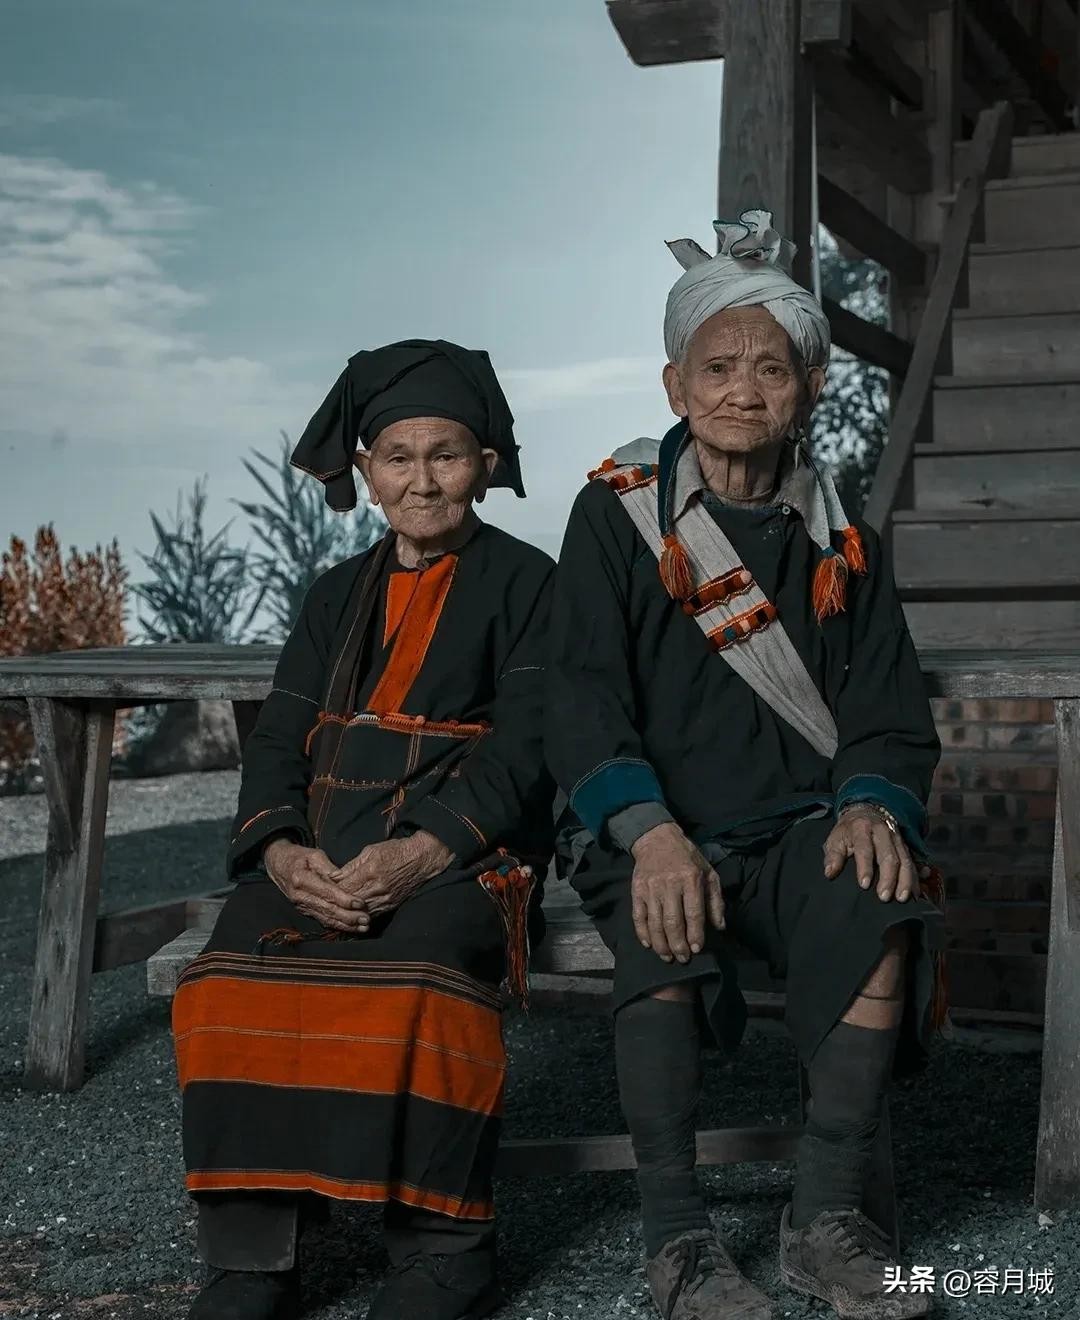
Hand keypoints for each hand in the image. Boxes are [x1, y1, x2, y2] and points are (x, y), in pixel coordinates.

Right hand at [262, 838, 368, 932]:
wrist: (278, 866)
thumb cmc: (299, 857)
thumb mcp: (313, 855)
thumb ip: (328, 867)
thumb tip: (342, 877)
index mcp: (301, 880)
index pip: (327, 893)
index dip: (344, 899)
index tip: (360, 903)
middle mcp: (300, 896)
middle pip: (327, 909)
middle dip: (348, 917)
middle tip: (366, 919)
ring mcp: (301, 906)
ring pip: (326, 919)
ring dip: (345, 925)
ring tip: (363, 927)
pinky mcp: (305, 911)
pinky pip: (322, 920)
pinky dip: (337, 926)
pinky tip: (351, 928)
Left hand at [329, 831, 453, 917]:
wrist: (421, 859)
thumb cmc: (395, 851)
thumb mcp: (371, 851)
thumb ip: (351, 865)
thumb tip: (334, 877)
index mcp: (370, 872)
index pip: (344, 886)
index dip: (332, 891)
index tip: (322, 892)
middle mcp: (377, 888)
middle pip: (351, 901)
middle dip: (337, 904)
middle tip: (325, 906)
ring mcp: (385, 898)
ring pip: (360, 911)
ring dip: (348, 914)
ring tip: (336, 915)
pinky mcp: (391, 904)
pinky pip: (373, 914)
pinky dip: (361, 917)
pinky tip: (353, 918)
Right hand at [630, 822, 724, 963]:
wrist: (656, 838)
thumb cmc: (688, 858)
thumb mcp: (709, 873)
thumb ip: (715, 901)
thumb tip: (719, 927)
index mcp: (691, 879)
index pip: (694, 913)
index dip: (695, 934)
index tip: (697, 949)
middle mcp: (670, 884)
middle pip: (673, 922)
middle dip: (678, 945)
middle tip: (683, 958)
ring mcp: (651, 888)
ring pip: (654, 923)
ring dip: (661, 944)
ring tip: (667, 957)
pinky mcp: (637, 890)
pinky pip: (638, 916)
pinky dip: (642, 933)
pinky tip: (649, 944)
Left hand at [823, 806, 927, 901]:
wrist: (865, 812)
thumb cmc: (848, 831)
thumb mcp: (835, 839)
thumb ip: (833, 856)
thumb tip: (830, 873)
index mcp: (862, 829)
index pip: (864, 848)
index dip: (865, 867)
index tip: (864, 885)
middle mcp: (882, 832)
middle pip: (889, 856)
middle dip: (888, 878)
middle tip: (884, 897)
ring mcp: (896, 839)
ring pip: (904, 860)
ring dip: (905, 880)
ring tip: (902, 898)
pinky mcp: (905, 845)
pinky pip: (913, 863)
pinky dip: (915, 879)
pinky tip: (915, 893)